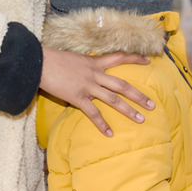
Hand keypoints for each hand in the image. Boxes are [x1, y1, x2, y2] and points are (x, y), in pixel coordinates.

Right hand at [39, 45, 155, 136]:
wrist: (39, 62)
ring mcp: (88, 86)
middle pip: (122, 85)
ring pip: (114, 100)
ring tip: (141, 119)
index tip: (148, 60)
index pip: (120, 57)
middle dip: (139, 95)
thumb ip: (84, 67)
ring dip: (128, 110)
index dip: (135, 58)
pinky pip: (93, 113)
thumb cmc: (53, 60)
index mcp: (95, 62)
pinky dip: (102, 124)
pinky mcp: (77, 97)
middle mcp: (95, 74)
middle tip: (152, 105)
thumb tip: (88, 74)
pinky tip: (110, 134)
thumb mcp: (74, 60)